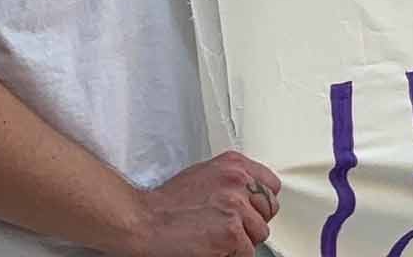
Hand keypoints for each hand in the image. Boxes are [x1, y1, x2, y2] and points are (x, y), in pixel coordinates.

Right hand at [124, 151, 279, 256]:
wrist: (141, 221)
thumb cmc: (165, 204)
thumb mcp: (203, 175)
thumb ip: (231, 181)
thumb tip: (249, 193)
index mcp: (234, 164)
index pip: (271, 185)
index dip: (260, 203)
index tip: (250, 211)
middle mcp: (239, 182)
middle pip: (268, 210)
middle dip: (252, 222)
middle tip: (229, 228)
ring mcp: (236, 207)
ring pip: (259, 233)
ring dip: (242, 240)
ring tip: (216, 238)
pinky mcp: (231, 233)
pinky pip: (246, 252)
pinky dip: (232, 254)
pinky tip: (212, 247)